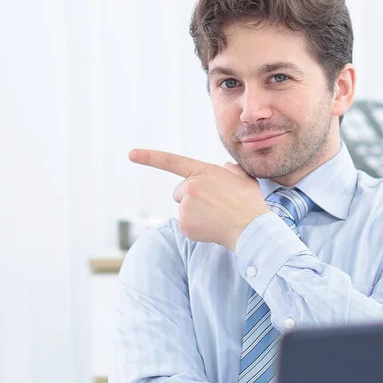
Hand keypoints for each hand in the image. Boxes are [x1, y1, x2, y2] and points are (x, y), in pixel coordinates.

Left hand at [129, 149, 269, 249]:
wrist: (251, 228)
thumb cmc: (250, 204)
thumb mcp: (244, 179)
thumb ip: (231, 171)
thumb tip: (225, 169)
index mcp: (204, 171)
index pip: (171, 161)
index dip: (149, 157)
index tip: (131, 154)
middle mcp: (190, 186)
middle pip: (179, 192)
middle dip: (191, 199)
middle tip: (213, 207)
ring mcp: (186, 206)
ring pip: (183, 210)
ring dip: (195, 214)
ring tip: (216, 218)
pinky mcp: (184, 224)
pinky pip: (185, 226)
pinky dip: (196, 229)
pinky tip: (212, 228)